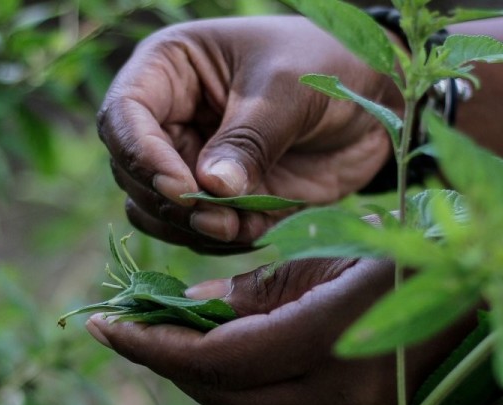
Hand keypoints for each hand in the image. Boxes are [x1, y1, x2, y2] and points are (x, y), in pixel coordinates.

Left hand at [86, 258, 472, 404]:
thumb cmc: (434, 238)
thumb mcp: (340, 242)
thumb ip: (262, 283)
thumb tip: (196, 305)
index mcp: (330, 345)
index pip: (214, 361)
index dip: (153, 345)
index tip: (103, 324)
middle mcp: (342, 399)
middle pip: (224, 393)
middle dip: (165, 361)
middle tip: (122, 325)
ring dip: (201, 372)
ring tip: (163, 330)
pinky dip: (246, 379)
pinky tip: (225, 345)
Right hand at [98, 16, 397, 253]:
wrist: (378, 98)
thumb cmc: (330, 65)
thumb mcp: (289, 91)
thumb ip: (249, 140)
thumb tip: (209, 189)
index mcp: (171, 69)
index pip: (124, 115)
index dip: (142, 156)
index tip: (181, 187)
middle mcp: (169, 118)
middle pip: (132, 173)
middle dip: (172, 203)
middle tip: (221, 220)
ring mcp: (190, 161)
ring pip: (156, 211)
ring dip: (193, 230)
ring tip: (240, 228)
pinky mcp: (218, 200)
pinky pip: (196, 234)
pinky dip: (221, 242)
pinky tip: (257, 231)